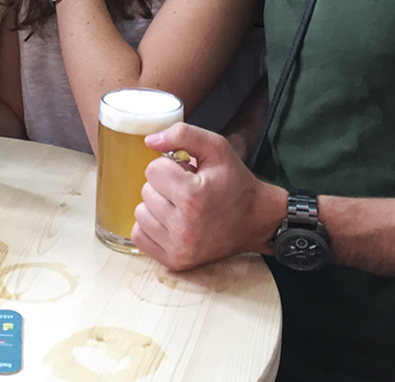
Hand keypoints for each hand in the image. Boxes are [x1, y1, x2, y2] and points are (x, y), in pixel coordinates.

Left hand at [131, 123, 283, 271]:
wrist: (255, 221)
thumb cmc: (235, 183)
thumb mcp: (216, 148)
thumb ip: (182, 134)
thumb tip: (149, 141)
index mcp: (193, 196)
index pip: (153, 170)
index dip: (170, 166)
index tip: (189, 174)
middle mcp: (184, 227)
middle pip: (146, 191)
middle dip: (164, 186)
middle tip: (189, 191)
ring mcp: (179, 248)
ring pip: (140, 212)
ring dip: (157, 205)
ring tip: (182, 206)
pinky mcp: (174, 261)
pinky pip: (139, 235)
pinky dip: (152, 226)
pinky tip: (172, 221)